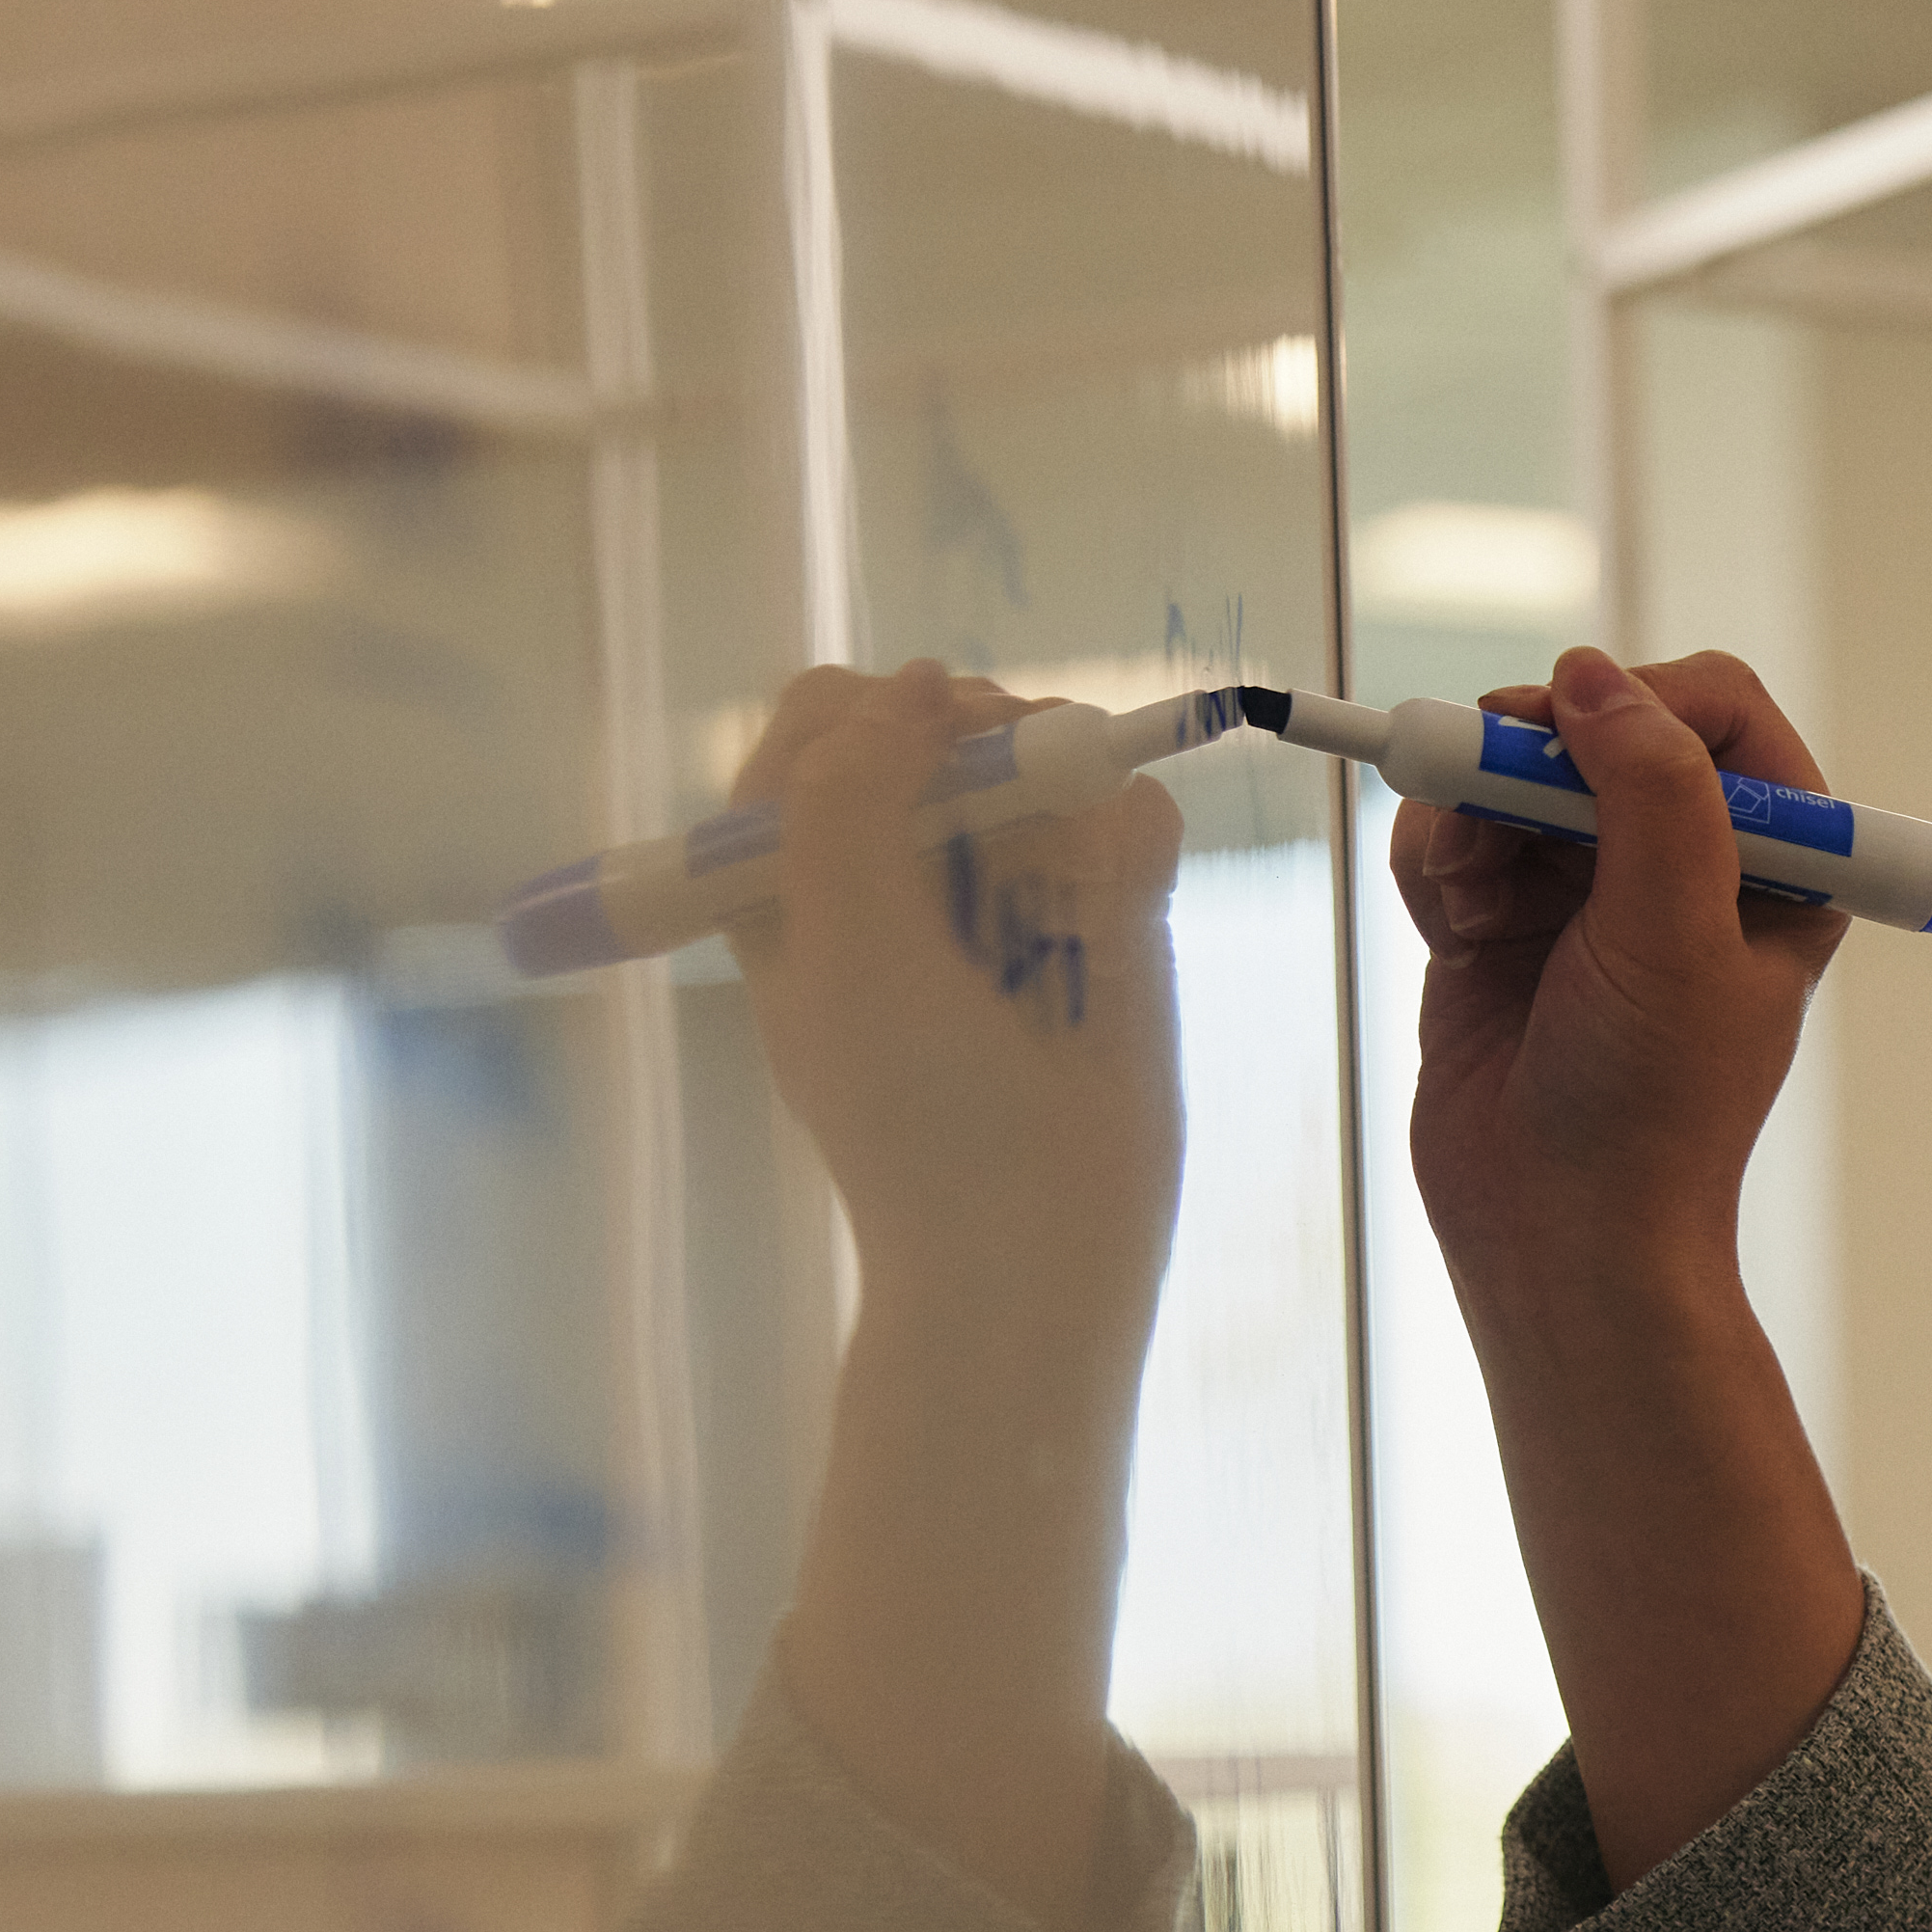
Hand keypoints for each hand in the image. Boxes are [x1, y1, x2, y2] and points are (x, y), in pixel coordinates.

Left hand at [727, 660, 1189, 1357]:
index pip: (824, 721)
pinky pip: (1130, 813)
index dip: (874, 720)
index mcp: (800, 869)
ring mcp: (1012, 878)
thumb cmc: (913, 1113)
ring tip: (1060, 912)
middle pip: (942, 720)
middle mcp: (906, 857)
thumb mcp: (839, 946)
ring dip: (1062, 803)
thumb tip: (922, 685)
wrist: (1038, 1246)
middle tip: (1008, 829)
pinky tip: (1120, 912)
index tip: (922, 768)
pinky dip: (1132, 838)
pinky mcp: (1110, 909)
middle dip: (981, 751)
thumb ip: (848, 797)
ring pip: (1045, 755)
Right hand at [1398, 642, 1841, 1302]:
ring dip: (1470, 813)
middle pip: (1597, 724)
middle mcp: (1687, 863)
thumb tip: (1594, 681)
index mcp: (1778, 863)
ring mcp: (1589, 889)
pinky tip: (1451, 932)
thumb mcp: (1677, 935)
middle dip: (1530, 759)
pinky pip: (1450, 831)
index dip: (1641, 704)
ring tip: (1468, 897)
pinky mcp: (1503, 919)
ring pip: (1510, 771)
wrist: (1558, 1230)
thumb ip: (1653, 794)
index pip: (1719, 710)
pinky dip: (1434, 864)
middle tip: (1486, 802)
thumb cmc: (1652, 1109)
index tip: (1569, 739)